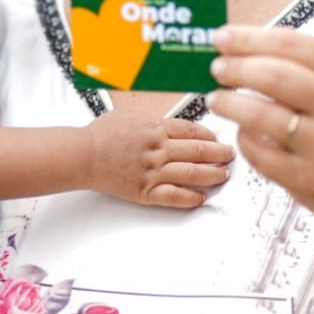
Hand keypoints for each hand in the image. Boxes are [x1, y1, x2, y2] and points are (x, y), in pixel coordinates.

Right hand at [86, 110, 232, 207]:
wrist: (83, 155)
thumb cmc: (101, 134)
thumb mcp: (130, 115)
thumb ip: (153, 121)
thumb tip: (170, 125)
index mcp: (156, 128)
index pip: (192, 131)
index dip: (209, 135)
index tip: (217, 139)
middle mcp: (158, 149)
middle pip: (198, 151)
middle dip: (219, 153)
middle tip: (229, 155)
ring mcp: (153, 171)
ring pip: (191, 173)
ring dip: (211, 174)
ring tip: (223, 175)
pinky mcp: (146, 191)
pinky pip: (174, 196)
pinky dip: (190, 197)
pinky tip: (200, 197)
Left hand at [205, 25, 313, 231]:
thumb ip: (303, 67)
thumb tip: (243, 48)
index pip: (292, 44)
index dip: (250, 38)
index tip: (222, 37)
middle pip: (273, 76)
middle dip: (235, 68)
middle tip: (216, 68)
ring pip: (260, 115)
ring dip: (228, 102)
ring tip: (216, 99)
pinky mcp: (307, 179)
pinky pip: (258, 152)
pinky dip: (243, 138)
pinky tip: (242, 131)